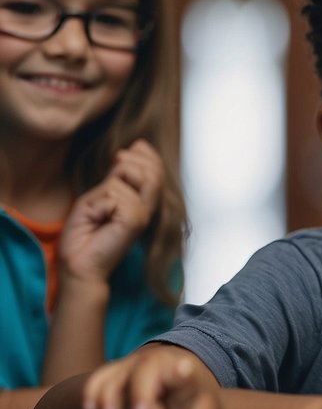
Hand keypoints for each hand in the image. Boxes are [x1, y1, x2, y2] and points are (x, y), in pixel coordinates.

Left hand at [59, 139, 163, 283]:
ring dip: (110, 184)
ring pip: (133, 175)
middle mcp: (149, 208)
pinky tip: (98, 218)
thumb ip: (121, 175)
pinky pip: (115, 192)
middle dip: (128, 162)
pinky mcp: (135, 220)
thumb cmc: (85, 232)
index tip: (121, 155)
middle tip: (108, 177)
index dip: (143, 153)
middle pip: (151, 169)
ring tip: (100, 207)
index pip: (156, 167)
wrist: (78, 262)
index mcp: (144, 202)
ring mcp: (144, 215)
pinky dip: (99, 201)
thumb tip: (137, 146)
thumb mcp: (102, 194)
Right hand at [82, 345, 222, 408]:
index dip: (183, 372)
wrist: (183, 393)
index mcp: (187, 375)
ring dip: (110, 396)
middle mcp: (159, 365)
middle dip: (141, 393)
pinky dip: (92, 392)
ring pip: (117, 373)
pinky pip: (99, 379)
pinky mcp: (115, 376)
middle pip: (146, 370)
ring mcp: (134, 368)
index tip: (184, 369)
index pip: (186, 370)